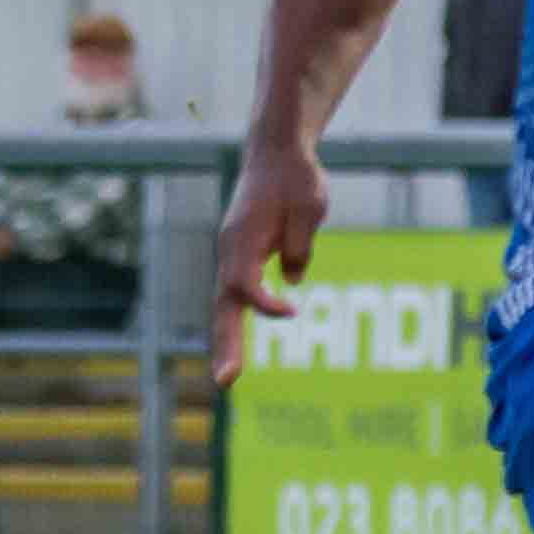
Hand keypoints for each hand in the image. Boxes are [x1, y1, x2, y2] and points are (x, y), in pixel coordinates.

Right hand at [210, 144, 326, 379]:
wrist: (276, 151)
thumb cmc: (295, 177)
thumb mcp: (309, 207)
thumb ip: (300, 246)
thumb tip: (292, 280)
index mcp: (243, 239)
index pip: (245, 284)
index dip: (264, 304)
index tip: (293, 310)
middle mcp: (228, 250)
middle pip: (223, 304)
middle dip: (226, 344)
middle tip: (226, 382)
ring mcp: (230, 254)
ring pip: (224, 303)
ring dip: (226, 339)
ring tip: (227, 376)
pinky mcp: (239, 255)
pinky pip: (234, 294)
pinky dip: (235, 319)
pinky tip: (236, 348)